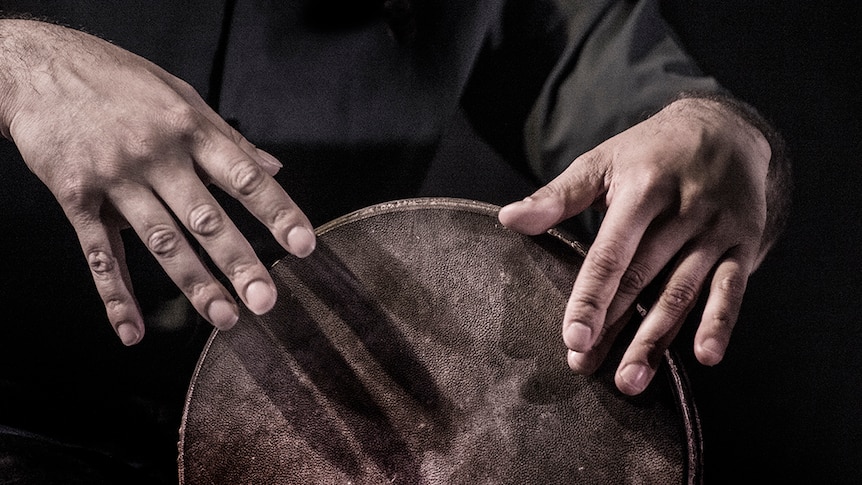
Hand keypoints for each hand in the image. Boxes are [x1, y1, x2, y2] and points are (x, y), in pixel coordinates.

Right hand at [0, 20, 315, 344]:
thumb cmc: (120, 80)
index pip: (243, 177)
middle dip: (238, 262)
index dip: (277, 212)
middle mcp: (156, 156)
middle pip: (205, 218)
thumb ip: (228, 138)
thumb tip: (274, 169)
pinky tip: (132, 330)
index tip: (304, 244)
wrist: (38, 66)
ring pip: (160, 241)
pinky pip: (100, 254)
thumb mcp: (181, 96)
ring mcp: (115, 179)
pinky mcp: (76, 198)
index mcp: (189, 130)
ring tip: (224, 318)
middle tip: (266, 300)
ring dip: (194, 283)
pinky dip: (116, 295)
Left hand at [499, 96, 772, 394]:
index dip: (591, 297)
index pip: (611, 253)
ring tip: (630, 380)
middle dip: (613, 328)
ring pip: (682, 292)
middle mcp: (683, 211)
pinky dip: (720, 323)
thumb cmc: (650, 152)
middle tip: (584, 366)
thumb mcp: (603, 162)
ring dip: (656, 340)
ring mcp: (716, 229)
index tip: (573, 338)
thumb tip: (508, 219)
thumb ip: (558, 196)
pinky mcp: (743, 244)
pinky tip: (705, 356)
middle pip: (643, 280)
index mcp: (642, 190)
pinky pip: (733, 289)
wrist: (727, 129)